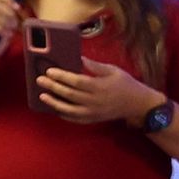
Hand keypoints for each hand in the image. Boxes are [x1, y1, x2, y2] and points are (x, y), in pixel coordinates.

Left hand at [38, 58, 165, 125]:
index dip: (61, 76)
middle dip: (53, 87)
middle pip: (69, 94)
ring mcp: (93, 112)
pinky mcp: (93, 120)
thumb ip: (95, 66)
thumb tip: (78, 58)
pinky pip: (75, 119)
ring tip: (42, 96)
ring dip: (54, 103)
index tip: (50, 71)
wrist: (138, 105)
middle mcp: (94, 101)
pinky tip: (55, 108)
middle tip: (40, 80)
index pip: (76, 81)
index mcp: (100, 86)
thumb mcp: (113, 70)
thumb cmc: (126, 84)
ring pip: (68, 109)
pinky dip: (63, 114)